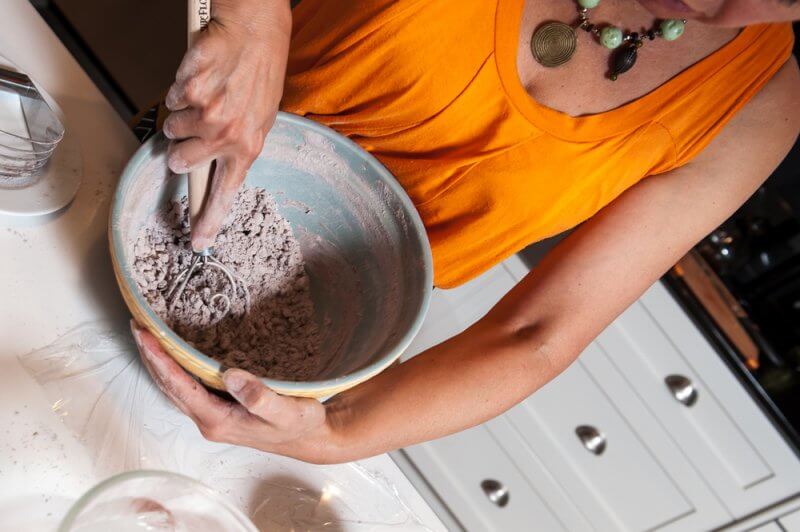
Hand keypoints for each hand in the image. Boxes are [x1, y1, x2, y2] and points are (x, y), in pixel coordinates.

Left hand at [130, 321, 333, 462]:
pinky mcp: (217, 408)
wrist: (307, 438)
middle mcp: (208, 420)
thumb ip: (261, 398)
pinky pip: (187, 386)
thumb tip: (232, 377)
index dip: (161, 361)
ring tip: (147, 335)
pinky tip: (172, 354)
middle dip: (151, 358)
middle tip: (137, 326)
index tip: (146, 337)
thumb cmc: (299, 426)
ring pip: (175, 388)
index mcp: (218, 421)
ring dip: (158, 362)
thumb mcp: (287, 413)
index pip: (181, 388)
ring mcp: (211, 415)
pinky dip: (174, 368)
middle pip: (169, 387)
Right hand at [163, 0, 291, 249]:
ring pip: (172, 128)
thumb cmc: (259, 74)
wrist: (255, 31)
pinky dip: (180, 89)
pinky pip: (171, 99)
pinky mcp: (190, 88)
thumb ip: (237, 146)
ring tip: (207, 96)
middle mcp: (227, 134)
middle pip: (180, 161)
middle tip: (200, 126)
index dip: (208, 220)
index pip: (224, 193)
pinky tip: (203, 78)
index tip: (198, 241)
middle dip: (183, 146)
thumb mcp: (259, 118)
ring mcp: (208, 112)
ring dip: (183, 114)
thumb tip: (214, 173)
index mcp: (248, 147)